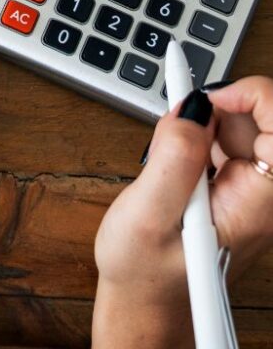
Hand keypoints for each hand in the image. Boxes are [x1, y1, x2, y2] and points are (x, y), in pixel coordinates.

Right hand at [92, 76, 272, 347]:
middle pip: (262, 120)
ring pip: (242, 125)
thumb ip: (173, 159)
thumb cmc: (145, 276)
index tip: (207, 98)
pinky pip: (225, 140)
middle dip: (216, 109)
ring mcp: (250, 190)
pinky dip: (196, 136)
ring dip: (202, 124)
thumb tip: (193, 108)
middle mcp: (263, 195)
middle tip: (173, 131)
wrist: (145, 309)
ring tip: (166, 161)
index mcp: (257, 205)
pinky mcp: (234, 185)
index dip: (254, 97)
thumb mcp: (146, 215)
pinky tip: (171, 165)